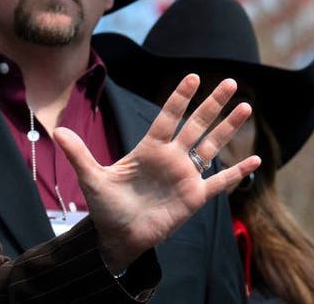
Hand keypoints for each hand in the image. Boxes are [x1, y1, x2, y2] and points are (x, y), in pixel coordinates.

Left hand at [55, 74, 259, 272]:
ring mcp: (185, 176)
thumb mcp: (91, 179)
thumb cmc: (105, 207)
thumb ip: (79, 154)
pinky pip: (221, 182)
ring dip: (229, 128)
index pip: (168, 117)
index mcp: (148, 149)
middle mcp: (171, 158)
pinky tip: (255, 159)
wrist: (118, 237)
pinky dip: (238, 172)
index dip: (180, 98)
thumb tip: (57, 131)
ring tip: (247, 107)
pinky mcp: (195, 197)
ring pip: (211, 146)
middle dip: (213, 104)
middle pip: (196, 124)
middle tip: (231, 81)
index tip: (193, 76)